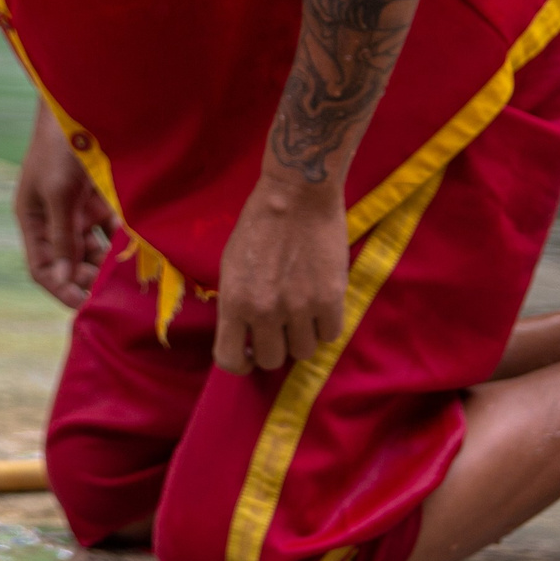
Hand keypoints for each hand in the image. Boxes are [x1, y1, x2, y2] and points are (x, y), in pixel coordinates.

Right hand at [15, 103, 117, 308]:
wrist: (82, 105)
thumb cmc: (59, 147)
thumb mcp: (58, 194)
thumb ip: (62, 237)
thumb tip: (64, 278)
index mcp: (34, 220)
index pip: (43, 268)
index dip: (62, 288)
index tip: (87, 306)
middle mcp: (55, 220)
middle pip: (71, 263)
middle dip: (91, 280)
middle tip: (117, 294)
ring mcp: (79, 210)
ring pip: (95, 250)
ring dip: (110, 264)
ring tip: (132, 278)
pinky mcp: (102, 199)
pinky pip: (114, 230)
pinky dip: (125, 242)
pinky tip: (141, 252)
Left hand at [214, 177, 350, 373]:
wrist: (296, 196)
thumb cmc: (259, 225)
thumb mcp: (231, 266)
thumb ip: (237, 302)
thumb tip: (245, 334)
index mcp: (234, 302)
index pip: (229, 359)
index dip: (240, 364)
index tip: (249, 354)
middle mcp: (264, 311)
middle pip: (271, 360)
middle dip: (274, 348)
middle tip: (280, 329)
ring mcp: (299, 307)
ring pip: (303, 352)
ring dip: (302, 338)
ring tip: (302, 314)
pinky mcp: (330, 299)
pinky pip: (330, 336)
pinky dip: (326, 326)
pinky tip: (321, 308)